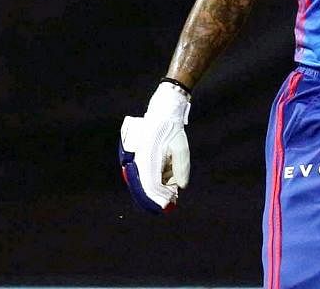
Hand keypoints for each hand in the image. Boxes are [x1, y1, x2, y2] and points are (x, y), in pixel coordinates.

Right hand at [119, 80, 190, 213]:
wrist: (162, 113)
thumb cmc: (172, 130)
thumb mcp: (181, 149)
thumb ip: (181, 169)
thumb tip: (181, 187)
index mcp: (147, 159)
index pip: (150, 185)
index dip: (158, 198)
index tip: (166, 206)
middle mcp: (139, 161)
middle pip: (146, 186)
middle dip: (158, 195)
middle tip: (171, 202)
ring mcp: (138, 160)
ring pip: (147, 180)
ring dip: (160, 185)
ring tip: (173, 189)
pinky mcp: (140, 158)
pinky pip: (148, 173)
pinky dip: (158, 177)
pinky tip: (170, 177)